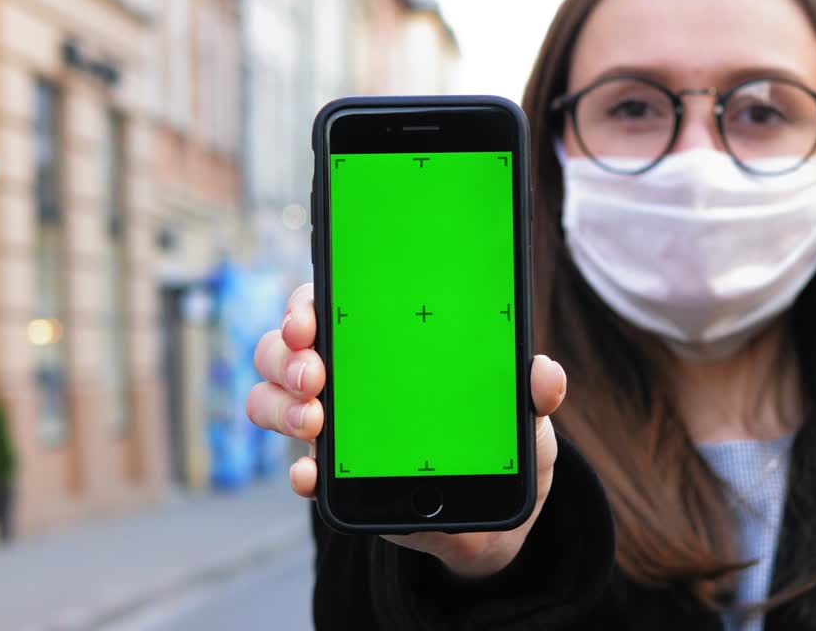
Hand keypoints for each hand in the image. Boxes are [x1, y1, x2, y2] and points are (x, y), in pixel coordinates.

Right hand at [247, 283, 568, 577]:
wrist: (489, 513)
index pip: (328, 302)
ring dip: (281, 407)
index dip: (305, 301)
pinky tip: (311, 475)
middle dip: (286, 356)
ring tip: (314, 420)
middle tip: (314, 375)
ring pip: (271, 400)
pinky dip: (299, 471)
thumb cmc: (496, 440)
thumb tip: (544, 373)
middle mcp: (345, 374)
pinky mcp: (335, 474)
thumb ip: (534, 391)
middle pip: (282, 348)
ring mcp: (332, 423)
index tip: (309, 315)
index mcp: (384, 340)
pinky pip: (299, 467)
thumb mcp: (522, 414)